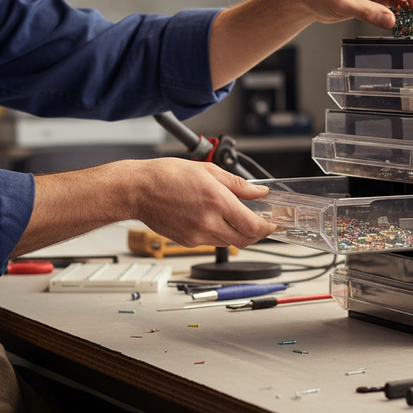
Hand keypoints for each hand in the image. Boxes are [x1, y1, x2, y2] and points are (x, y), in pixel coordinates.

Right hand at [22, 158, 275, 257]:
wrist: (138, 190)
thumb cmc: (167, 175)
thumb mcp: (209, 170)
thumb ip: (238, 185)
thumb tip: (260, 192)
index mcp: (217, 201)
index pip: (253, 225)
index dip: (268, 227)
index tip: (274, 222)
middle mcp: (209, 221)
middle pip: (245, 239)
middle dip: (258, 234)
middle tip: (262, 223)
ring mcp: (197, 234)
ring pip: (229, 242)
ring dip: (240, 234)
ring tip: (240, 219)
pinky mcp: (187, 241)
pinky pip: (212, 241)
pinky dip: (221, 234)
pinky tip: (217, 220)